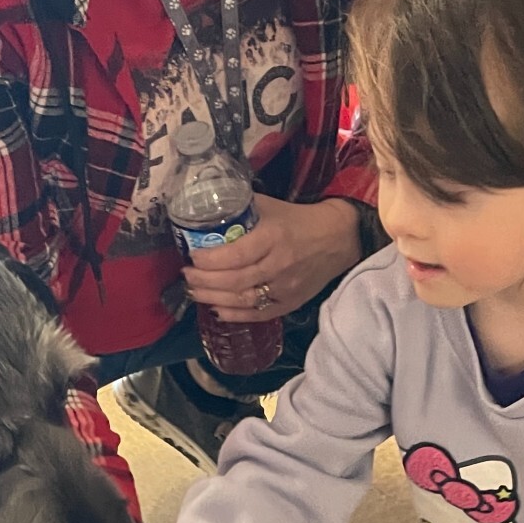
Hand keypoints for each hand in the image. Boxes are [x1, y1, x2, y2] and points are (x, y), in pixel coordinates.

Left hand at [183, 195, 359, 322]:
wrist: (337, 239)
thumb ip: (241, 209)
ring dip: (213, 299)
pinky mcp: (290, 303)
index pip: (235, 255)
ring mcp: (285, 288)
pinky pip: (259, 314)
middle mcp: (279, 265)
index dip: (209, 260)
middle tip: (187, 277)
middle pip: (234, 280)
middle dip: (204, 281)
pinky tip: (217, 310)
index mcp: (273, 238)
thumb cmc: (298, 221)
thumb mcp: (270, 207)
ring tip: (194, 293)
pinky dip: (235, 315)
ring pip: (243, 300)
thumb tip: (206, 211)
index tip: (191, 257)